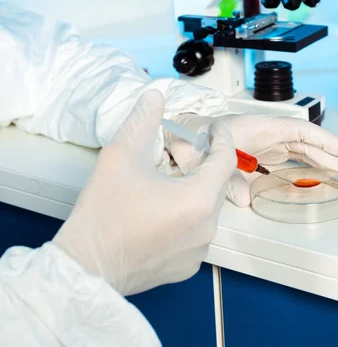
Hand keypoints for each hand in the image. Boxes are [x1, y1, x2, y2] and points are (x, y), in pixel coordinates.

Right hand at [53, 91, 235, 295]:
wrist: (85, 267)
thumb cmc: (103, 213)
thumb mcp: (120, 157)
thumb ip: (142, 121)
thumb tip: (155, 97)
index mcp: (198, 199)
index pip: (225, 160)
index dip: (221, 138)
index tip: (214, 128)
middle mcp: (207, 227)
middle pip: (216, 186)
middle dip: (203, 167)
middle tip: (185, 154)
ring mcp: (199, 250)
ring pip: (206, 211)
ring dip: (193, 194)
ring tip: (168, 186)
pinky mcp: (188, 267)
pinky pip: (196, 235)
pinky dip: (186, 221)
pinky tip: (163, 215)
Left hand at [164, 113, 337, 206]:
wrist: (178, 138)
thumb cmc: (191, 139)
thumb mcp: (204, 158)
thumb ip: (224, 178)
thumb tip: (245, 199)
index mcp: (256, 129)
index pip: (297, 132)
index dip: (322, 140)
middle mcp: (263, 135)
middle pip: (303, 144)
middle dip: (326, 156)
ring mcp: (262, 147)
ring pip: (297, 154)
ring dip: (318, 164)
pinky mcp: (258, 159)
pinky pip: (286, 162)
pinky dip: (302, 169)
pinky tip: (313, 181)